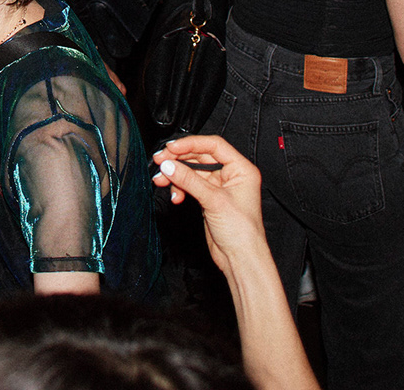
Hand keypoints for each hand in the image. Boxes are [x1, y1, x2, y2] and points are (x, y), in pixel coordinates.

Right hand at [151, 135, 268, 275]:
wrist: (241, 259)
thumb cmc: (242, 232)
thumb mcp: (214, 200)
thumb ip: (189, 180)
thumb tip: (169, 165)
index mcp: (241, 169)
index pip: (214, 146)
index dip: (191, 144)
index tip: (172, 148)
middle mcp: (231, 175)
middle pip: (200, 157)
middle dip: (179, 160)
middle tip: (160, 161)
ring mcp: (218, 187)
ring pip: (192, 172)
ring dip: (176, 175)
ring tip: (161, 179)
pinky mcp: (208, 199)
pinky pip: (190, 185)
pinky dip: (180, 188)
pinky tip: (175, 196)